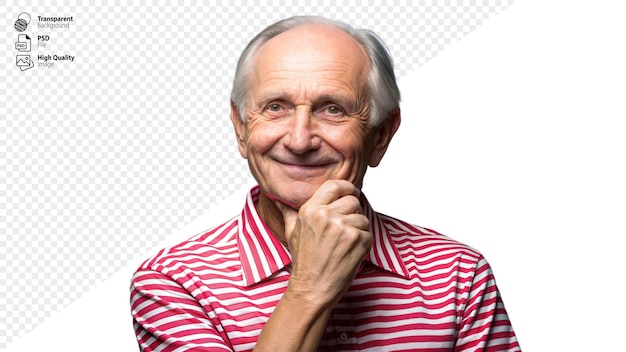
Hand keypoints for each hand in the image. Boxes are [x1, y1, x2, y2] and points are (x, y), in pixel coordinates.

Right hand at [277, 179, 372, 307]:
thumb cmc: (304, 263)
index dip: (347, 187)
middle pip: (353, 201)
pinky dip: (364, 244)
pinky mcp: (357, 239)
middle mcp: (326, 215)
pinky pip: (369, 234)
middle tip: (345, 229)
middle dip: (353, 214)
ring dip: (359, 231)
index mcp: (310, 210)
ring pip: (363, 218)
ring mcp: (342, 227)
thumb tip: (279, 200)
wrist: (312, 288)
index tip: (352, 193)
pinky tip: (350, 253)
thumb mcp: (292, 233)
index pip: (335, 185)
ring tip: (345, 245)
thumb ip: (288, 213)